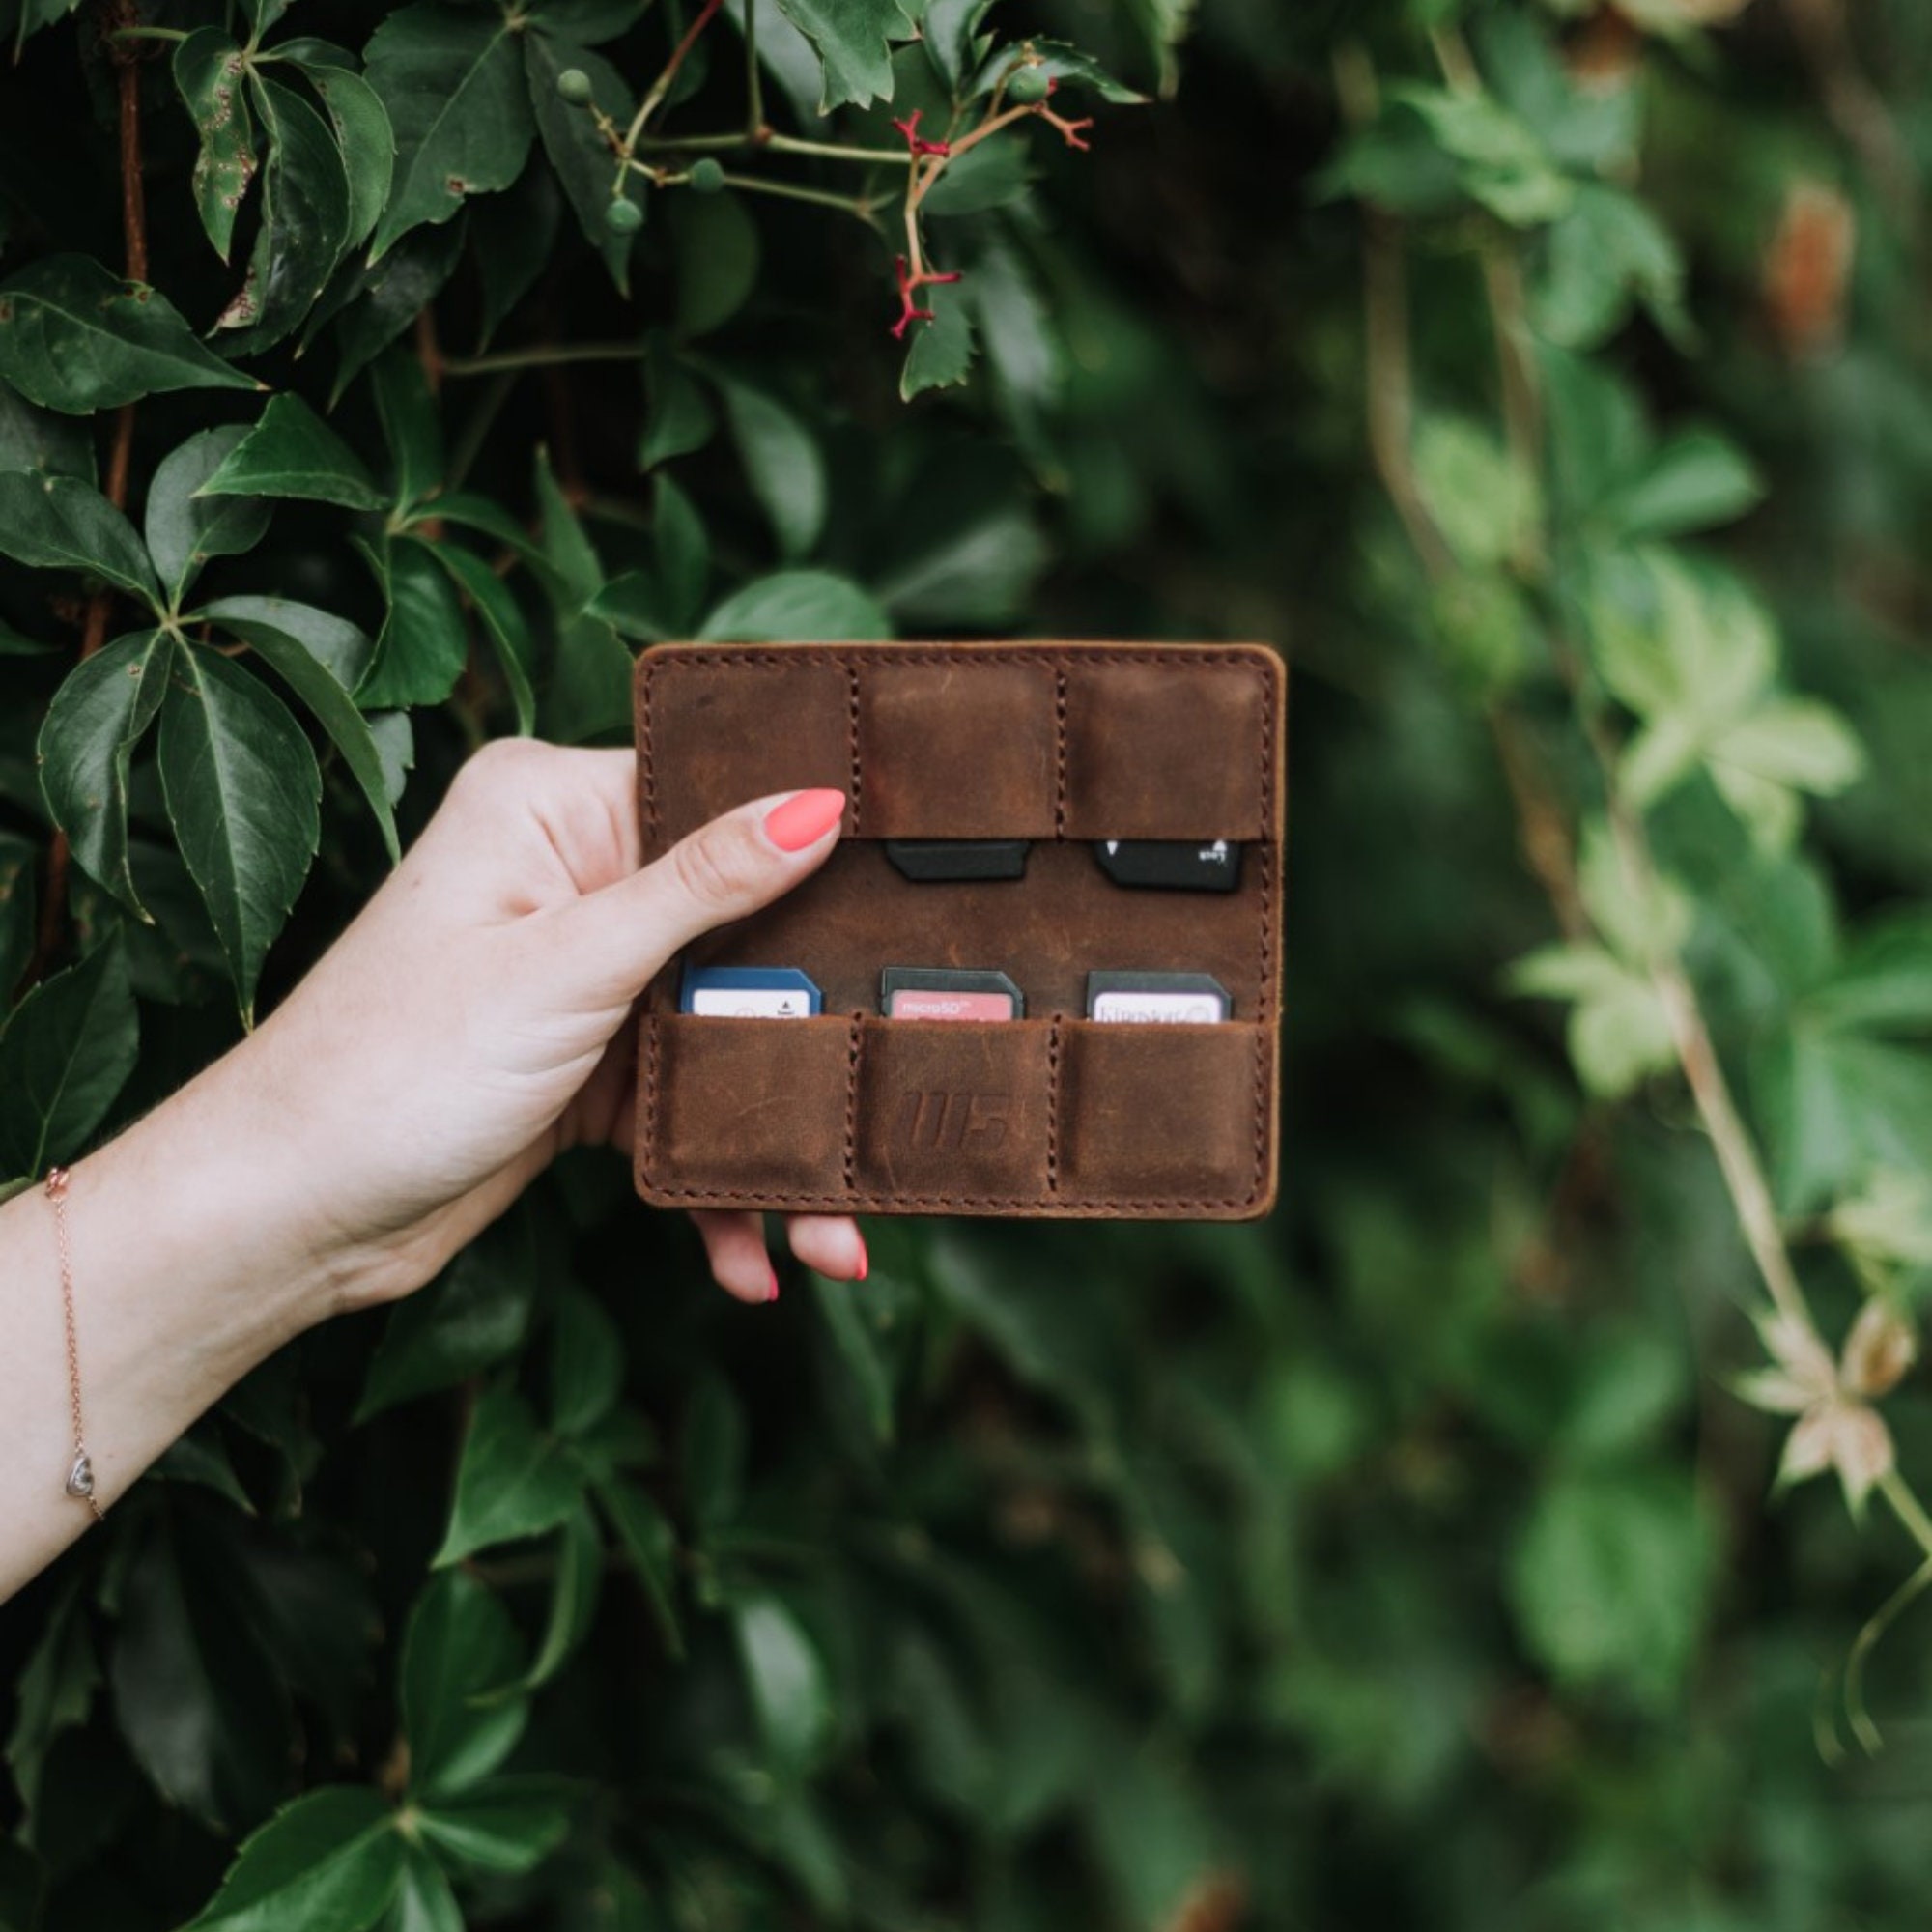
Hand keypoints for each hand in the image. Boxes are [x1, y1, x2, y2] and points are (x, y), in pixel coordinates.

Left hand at [226, 740, 862, 1308]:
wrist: (289, 1217)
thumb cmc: (387, 1068)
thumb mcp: (566, 969)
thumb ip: (702, 887)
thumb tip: (817, 803)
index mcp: (548, 809)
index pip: (714, 793)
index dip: (815, 837)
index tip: (917, 878)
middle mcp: (572, 880)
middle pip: (741, 927)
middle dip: (812, 1022)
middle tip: (901, 1069)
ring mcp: (584, 977)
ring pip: (726, 1032)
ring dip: (778, 1130)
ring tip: (837, 1224)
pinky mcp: (588, 1065)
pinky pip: (689, 1106)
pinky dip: (722, 1177)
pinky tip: (757, 1254)